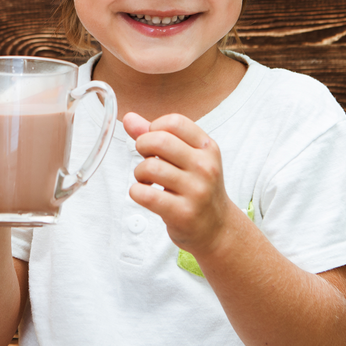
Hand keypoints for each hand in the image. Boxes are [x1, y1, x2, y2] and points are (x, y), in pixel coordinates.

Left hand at [124, 111, 234, 254]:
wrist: (217, 228)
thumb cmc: (196, 188)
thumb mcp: (185, 158)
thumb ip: (156, 136)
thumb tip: (128, 118)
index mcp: (207, 147)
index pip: (174, 121)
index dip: (154, 128)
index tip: (153, 140)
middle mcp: (205, 167)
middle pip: (159, 140)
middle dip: (142, 146)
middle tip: (145, 159)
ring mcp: (196, 191)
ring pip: (150, 167)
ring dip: (139, 173)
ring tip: (146, 180)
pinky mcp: (183, 213)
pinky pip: (146, 195)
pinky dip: (136, 192)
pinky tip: (145, 194)